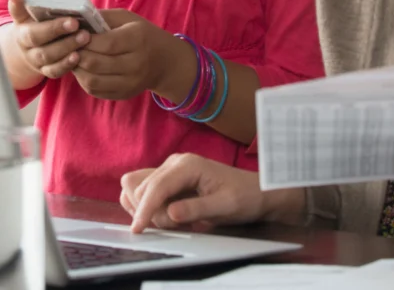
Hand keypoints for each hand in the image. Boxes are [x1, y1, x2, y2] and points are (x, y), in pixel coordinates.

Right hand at [7, 0, 90, 80]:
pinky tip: (77, 56)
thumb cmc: (48, 20)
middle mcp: (24, 40)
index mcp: (22, 21)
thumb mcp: (46, 5)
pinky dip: (65, 64)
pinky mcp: (45, 70)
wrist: (44, 46)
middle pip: (34, 36)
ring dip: (66, 46)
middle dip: (54, 29)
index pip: (17, 11)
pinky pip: (53, 71)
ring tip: (84, 37)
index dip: (16, 5)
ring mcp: (34, 58)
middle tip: (74, 23)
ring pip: (46, 55)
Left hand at [71, 10, 187, 100]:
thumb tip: (76, 18)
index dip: (86, 40)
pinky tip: (83, 69)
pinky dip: (84, 80)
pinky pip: (96, 91)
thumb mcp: (127, 19)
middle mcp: (136, 64)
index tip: (75, 34)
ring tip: (74, 58)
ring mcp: (130, 83)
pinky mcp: (123, 94)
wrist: (164, 62)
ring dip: (78, 69)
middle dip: (78, 54)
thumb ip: (103, 17)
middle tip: (70, 46)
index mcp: (138, 40)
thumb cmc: (142, 35)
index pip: (106, 43)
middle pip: (96, 63)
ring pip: (92, 81)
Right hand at [120, 154, 271, 232]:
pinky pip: (146, 190)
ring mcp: (170, 169)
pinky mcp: (168, 178)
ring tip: (174, 219)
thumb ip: (196, 209)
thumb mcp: (224, 207)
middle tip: (176, 225)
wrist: (255, 192)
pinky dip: (149, 205)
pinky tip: (170, 215)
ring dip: (147, 207)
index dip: (144, 209)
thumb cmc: (243, 197)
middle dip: (150, 211)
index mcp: (187, 165)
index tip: (138, 230)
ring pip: (138, 187)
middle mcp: (174, 163)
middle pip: (142, 187)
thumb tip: (170, 213)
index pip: (156, 187)